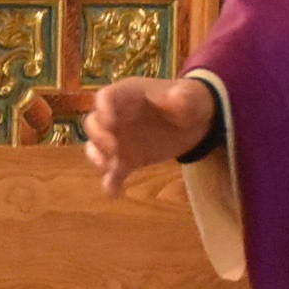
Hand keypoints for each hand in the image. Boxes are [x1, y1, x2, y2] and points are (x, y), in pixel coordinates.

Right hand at [84, 76, 214, 194]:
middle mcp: (117, 116)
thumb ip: (183, 97)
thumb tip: (173, 99)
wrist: (196, 122)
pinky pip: (112, 172)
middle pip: (93, 124)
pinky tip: (115, 192)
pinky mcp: (128, 159)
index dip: (103, 108)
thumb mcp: (192, 96)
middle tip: (115, 148)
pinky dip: (111, 183)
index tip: (110, 121)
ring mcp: (120, 139)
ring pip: (96, 148)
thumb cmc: (189, 101)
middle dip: (99, 137)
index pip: (105, 97)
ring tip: (113, 167)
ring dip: (99, 158)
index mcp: (128, 95)